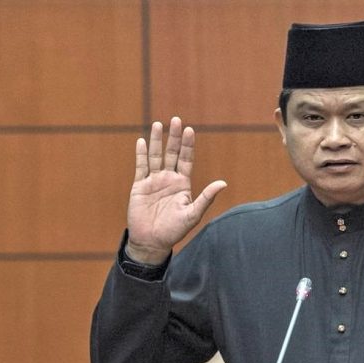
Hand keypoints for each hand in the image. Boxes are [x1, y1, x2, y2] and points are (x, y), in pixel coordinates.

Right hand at [126, 117, 226, 264]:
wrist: (153, 241)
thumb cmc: (175, 230)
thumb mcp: (193, 214)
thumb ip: (206, 197)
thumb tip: (223, 183)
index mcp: (183, 183)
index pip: (187, 159)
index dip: (188, 145)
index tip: (190, 130)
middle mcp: (169, 179)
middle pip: (172, 153)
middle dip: (174, 137)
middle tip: (176, 120)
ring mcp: (154, 181)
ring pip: (155, 156)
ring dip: (156, 141)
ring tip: (158, 124)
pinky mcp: (139, 186)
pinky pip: (141, 167)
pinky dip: (141, 154)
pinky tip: (141, 141)